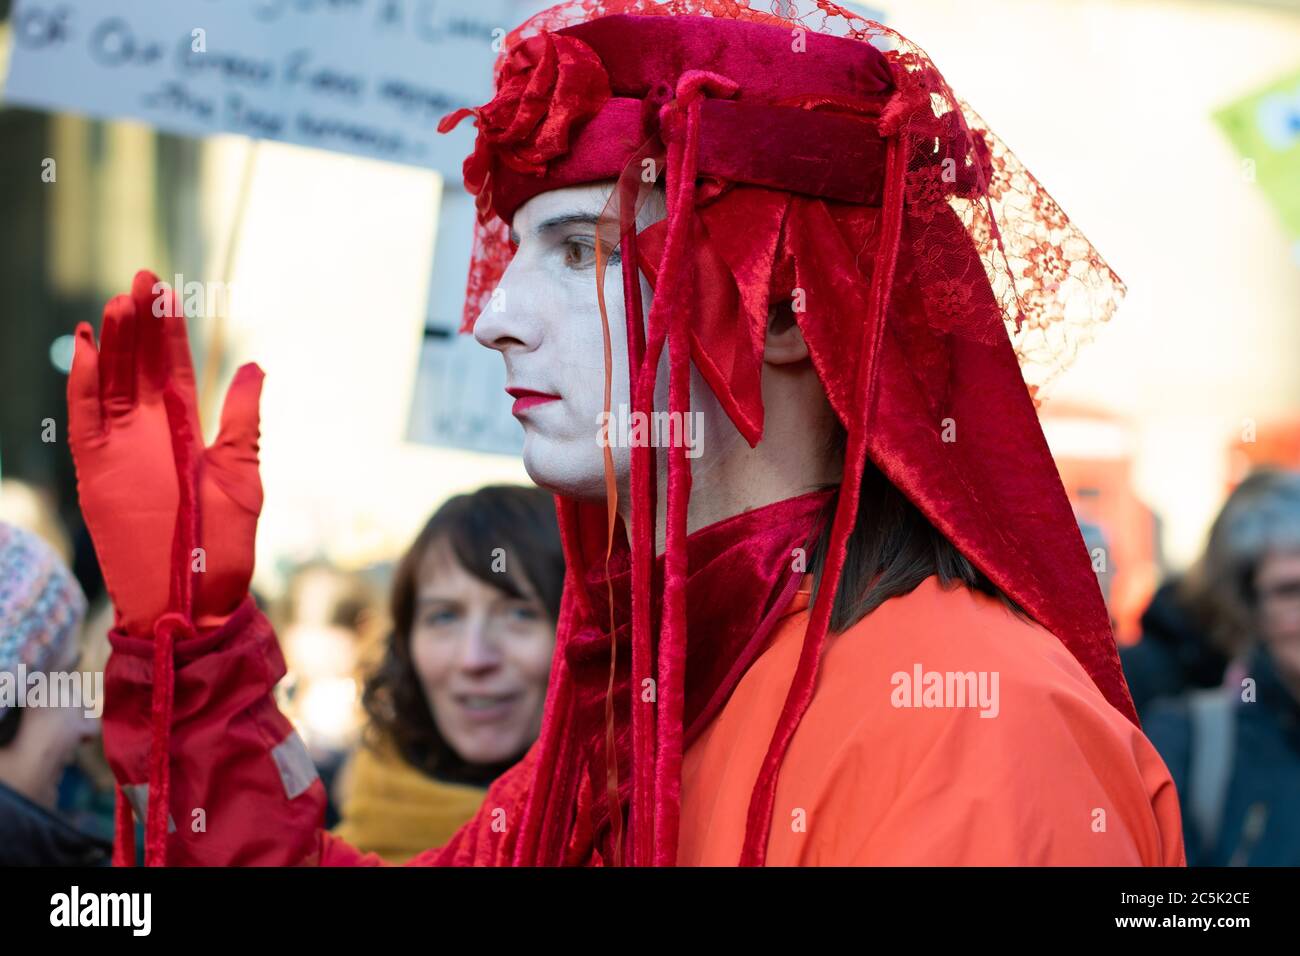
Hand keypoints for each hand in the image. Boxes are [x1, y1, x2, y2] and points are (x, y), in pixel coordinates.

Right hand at [67, 270, 264, 635]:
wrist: (193, 600)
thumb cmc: (222, 546)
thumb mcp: (242, 476)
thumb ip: (243, 421)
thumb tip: (255, 366)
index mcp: (189, 430)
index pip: (176, 368)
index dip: (170, 330)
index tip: (168, 291)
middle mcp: (151, 432)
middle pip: (141, 365)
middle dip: (140, 324)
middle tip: (141, 280)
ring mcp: (121, 448)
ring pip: (112, 382)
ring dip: (114, 345)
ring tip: (118, 305)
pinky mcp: (96, 469)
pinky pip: (85, 418)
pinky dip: (83, 384)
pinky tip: (87, 348)